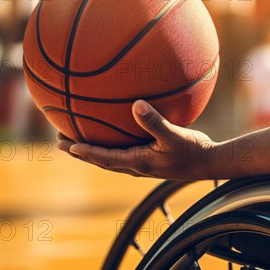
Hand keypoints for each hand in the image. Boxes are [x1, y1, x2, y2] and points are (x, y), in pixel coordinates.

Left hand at [56, 100, 217, 178]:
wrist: (210, 162)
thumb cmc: (193, 150)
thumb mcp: (175, 135)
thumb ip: (154, 122)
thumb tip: (136, 104)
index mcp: (139, 162)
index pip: (104, 158)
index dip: (85, 151)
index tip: (67, 144)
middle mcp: (137, 165)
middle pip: (101, 160)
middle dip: (80, 151)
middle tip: (60, 141)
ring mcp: (143, 163)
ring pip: (110, 158)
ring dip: (91, 150)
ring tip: (77, 139)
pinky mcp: (150, 158)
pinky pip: (124, 151)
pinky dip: (110, 144)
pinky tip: (114, 131)